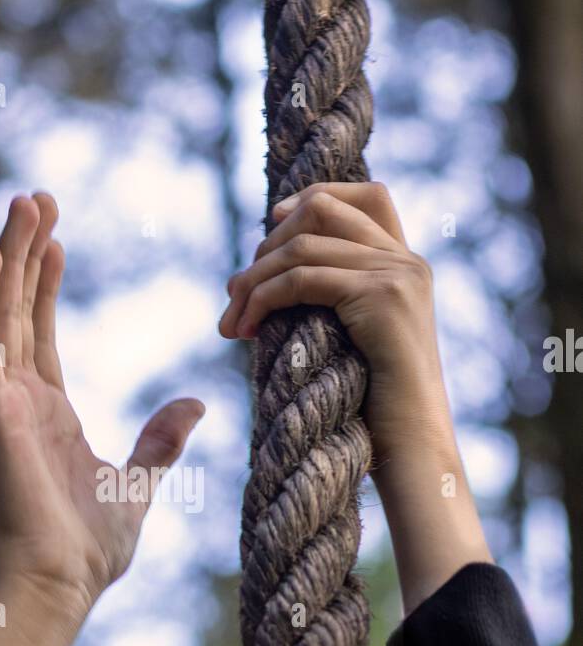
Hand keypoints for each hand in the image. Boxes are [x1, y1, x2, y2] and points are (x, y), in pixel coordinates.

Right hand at [0, 192, 204, 613]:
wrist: (61, 583)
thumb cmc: (89, 548)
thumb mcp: (137, 483)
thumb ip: (159, 442)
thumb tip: (194, 405)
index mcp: (48, 412)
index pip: (41, 331)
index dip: (46, 282)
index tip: (58, 238)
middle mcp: (19, 399)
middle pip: (18, 308)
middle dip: (27, 251)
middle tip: (37, 197)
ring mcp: (2, 402)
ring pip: (0, 312)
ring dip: (9, 256)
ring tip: (23, 203)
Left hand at [219, 181, 491, 613]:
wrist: (414, 450)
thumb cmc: (378, 414)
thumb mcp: (359, 343)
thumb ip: (336, 303)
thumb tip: (276, 279)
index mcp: (408, 266)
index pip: (367, 195)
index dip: (311, 198)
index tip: (268, 227)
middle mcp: (407, 261)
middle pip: (323, 208)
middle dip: (266, 244)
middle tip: (233, 295)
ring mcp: (397, 275)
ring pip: (301, 244)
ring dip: (253, 279)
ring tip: (230, 320)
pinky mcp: (380, 298)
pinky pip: (302, 278)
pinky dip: (264, 297)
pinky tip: (246, 327)